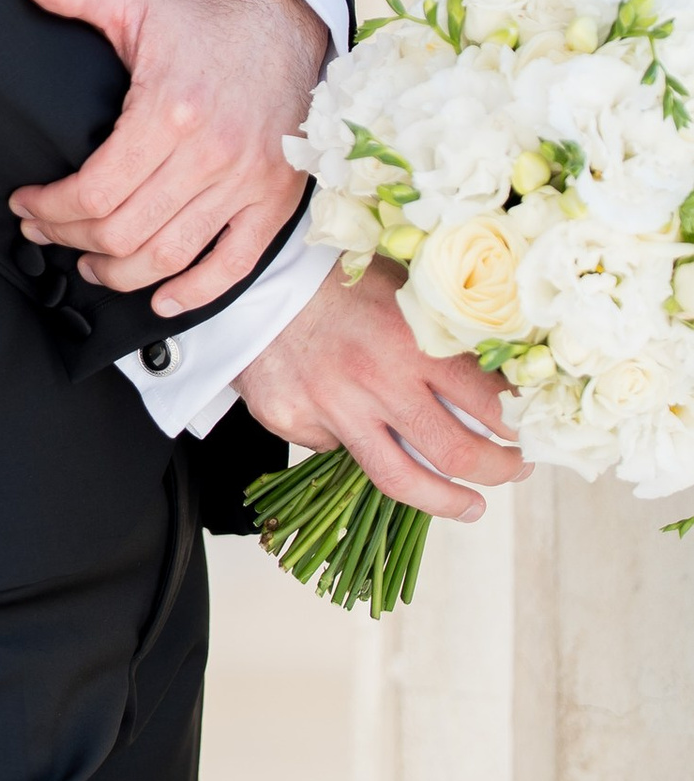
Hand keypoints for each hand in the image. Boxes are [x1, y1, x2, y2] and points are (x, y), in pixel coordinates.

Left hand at [10, 0, 329, 313]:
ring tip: (88, 263)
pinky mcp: (276, 198)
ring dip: (119, 273)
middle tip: (44, 233)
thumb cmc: (201, 14)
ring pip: (169, 255)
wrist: (283, 14)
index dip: (50, 209)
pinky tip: (160, 299)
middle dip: (70, 240)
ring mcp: (248, 180)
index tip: (25, 205)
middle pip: (123, 230)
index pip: (94, 190)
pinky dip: (195, 292)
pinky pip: (234, 264)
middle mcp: (212, 153)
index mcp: (169, 109)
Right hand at [235, 260, 531, 522]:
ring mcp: (331, 408)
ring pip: (402, 480)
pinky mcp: (293, 421)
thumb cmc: (336, 278)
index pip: (489, 405)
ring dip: (448, 502)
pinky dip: (357, 446)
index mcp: (413, 341)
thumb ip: (441, 335)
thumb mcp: (402, 291)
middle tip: (514, 471)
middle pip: (456, 454)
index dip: (519, 428)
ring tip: (472, 506)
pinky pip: (337, 450)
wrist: (251, 274)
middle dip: (499, 471)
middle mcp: (376, 381)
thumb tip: (492, 381)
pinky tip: (363, 431)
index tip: (529, 435)